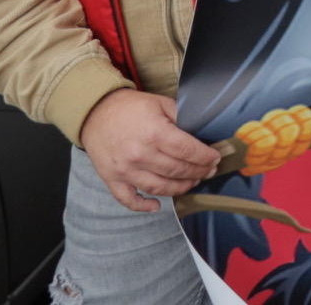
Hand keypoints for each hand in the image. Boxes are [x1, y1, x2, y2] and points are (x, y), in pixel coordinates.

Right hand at [80, 88, 221, 211]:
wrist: (95, 112)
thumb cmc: (130, 107)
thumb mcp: (160, 103)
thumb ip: (181, 116)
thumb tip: (202, 130)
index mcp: (154, 133)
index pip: (188, 151)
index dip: (205, 157)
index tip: (216, 158)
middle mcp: (139, 154)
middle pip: (177, 170)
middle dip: (198, 172)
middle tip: (209, 171)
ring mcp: (124, 169)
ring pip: (159, 187)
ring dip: (180, 188)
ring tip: (192, 183)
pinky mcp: (111, 179)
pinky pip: (127, 199)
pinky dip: (142, 206)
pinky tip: (156, 206)